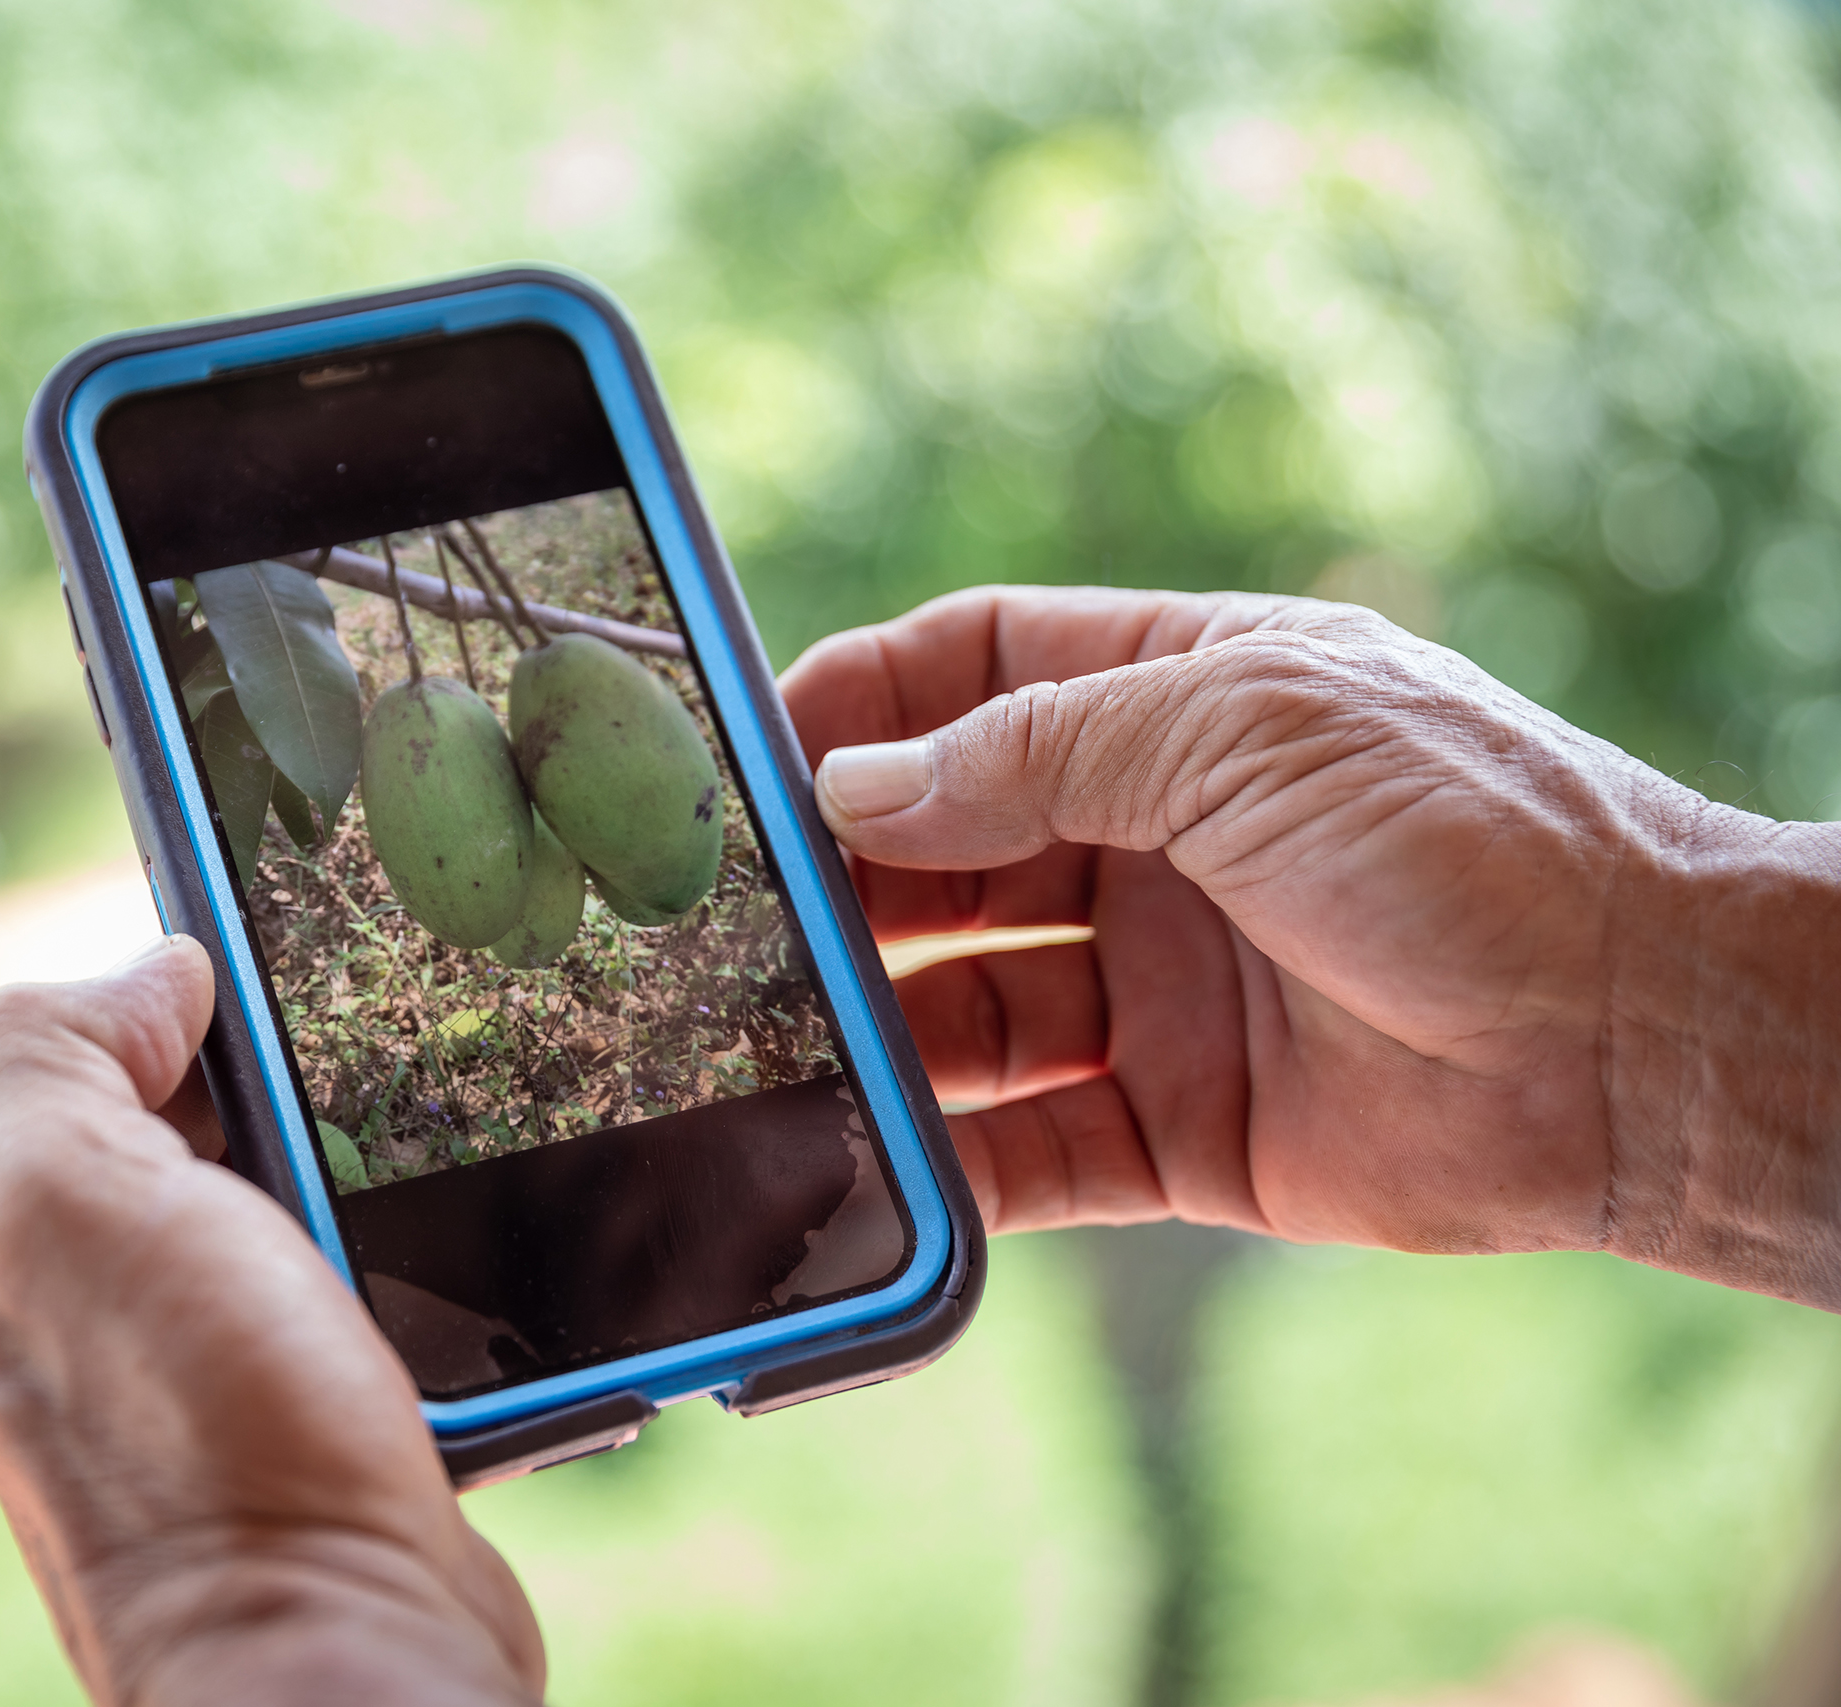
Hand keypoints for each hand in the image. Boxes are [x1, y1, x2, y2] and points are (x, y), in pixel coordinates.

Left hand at [0, 936, 542, 1705]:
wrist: (348, 1656)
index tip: (289, 939)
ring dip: (378, 1171)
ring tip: (445, 1152)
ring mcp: (223, 1374)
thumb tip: (152, 967)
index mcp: (21, 1238)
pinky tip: (472, 1260)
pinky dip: (431, 1267)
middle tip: (385, 1057)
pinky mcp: (335, 1426)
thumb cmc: (204, 1439)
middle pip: (210, 1114)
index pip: (86, 1045)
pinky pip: (386, 1295)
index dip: (175, 980)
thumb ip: (54, 1052)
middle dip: (299, 1075)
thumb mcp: (63, 1197)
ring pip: (311, 1200)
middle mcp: (106, 1306)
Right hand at [782, 586, 1840, 1306]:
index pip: (975, 675)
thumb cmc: (1470, 835)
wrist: (1645, 1038)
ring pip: (966, 1006)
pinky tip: (873, 1155)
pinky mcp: (1174, 1128)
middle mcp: (1153, 843)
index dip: (861, 703)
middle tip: (741, 915)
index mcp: (1176, 706)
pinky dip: (950, 1158)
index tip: (749, 747)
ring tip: (782, 1040)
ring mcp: (1156, 990)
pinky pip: (1029, 1148)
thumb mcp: (1240, 732)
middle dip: (846, 877)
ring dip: (877, 1023)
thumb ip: (1038, 753)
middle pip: (946, 848)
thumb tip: (858, 784)